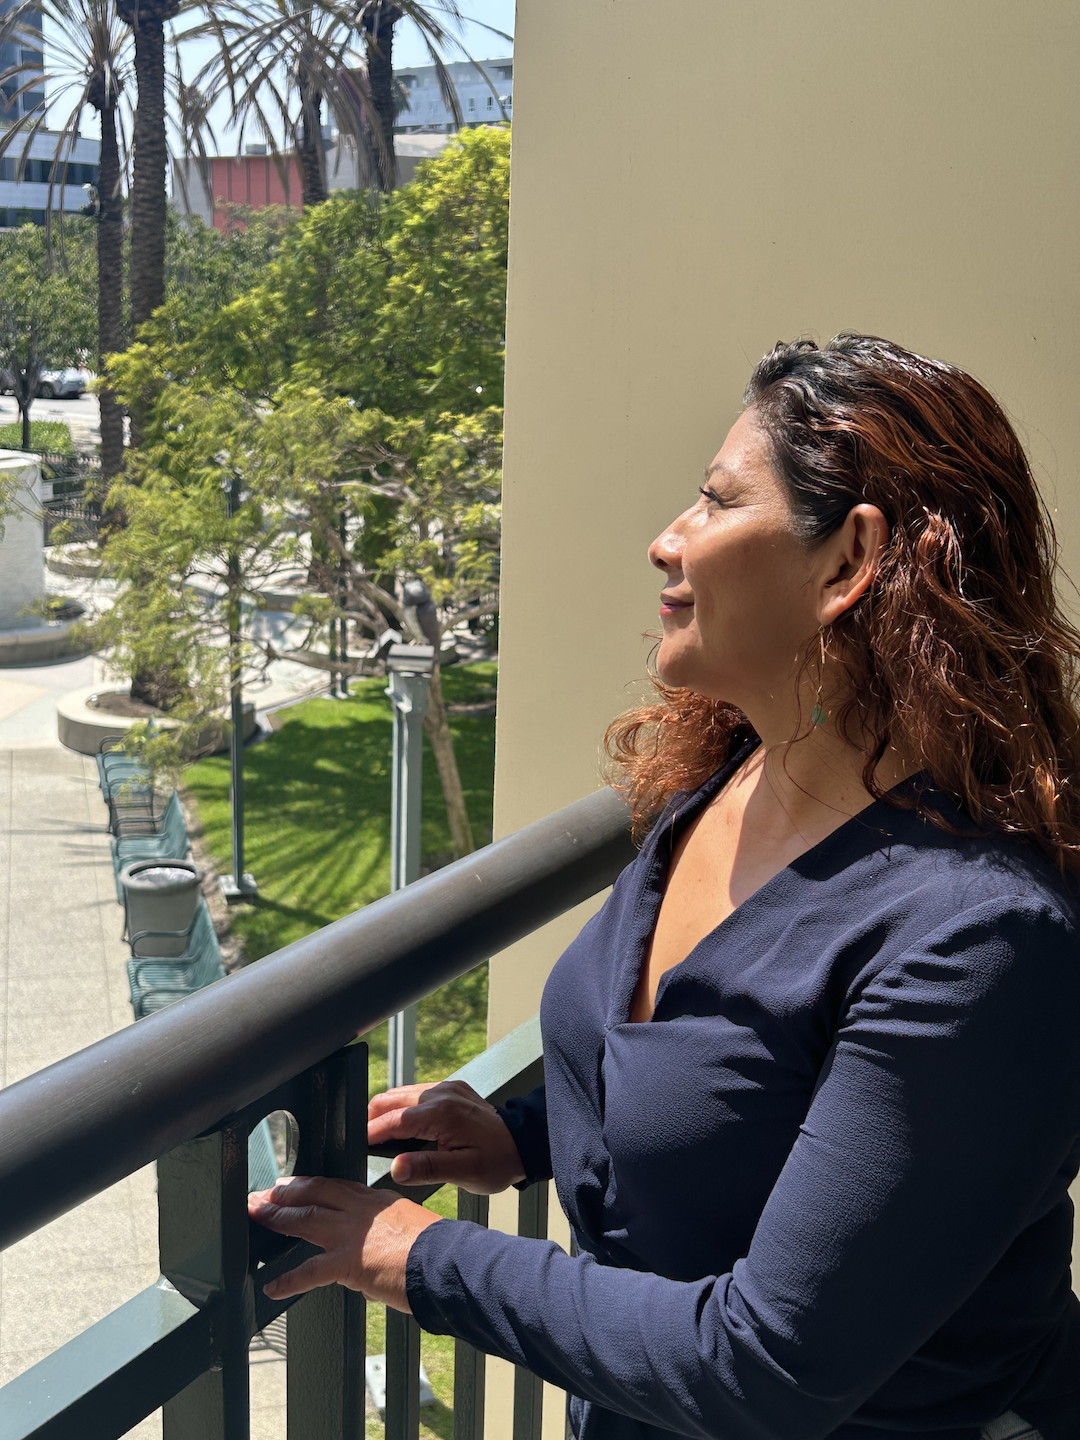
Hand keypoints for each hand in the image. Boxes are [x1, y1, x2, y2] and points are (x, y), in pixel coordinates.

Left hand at [248, 1175, 440, 1310]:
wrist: (447, 1262)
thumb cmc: (438, 1252)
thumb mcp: (411, 1235)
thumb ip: (387, 1248)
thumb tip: (371, 1279)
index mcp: (379, 1202)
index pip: (338, 1187)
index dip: (311, 1184)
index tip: (292, 1182)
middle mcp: (362, 1211)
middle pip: (315, 1194)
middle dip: (285, 1193)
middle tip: (262, 1193)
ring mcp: (353, 1234)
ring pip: (306, 1218)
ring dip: (278, 1217)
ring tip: (257, 1214)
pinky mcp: (348, 1261)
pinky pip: (310, 1271)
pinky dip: (289, 1280)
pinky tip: (272, 1287)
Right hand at [368, 1080, 525, 1192]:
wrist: (522, 1143)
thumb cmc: (496, 1162)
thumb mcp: (463, 1173)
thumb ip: (427, 1168)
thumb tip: (395, 1168)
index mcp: (441, 1113)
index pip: (394, 1120)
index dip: (371, 1132)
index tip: (353, 1144)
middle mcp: (440, 1093)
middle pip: (391, 1099)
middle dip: (372, 1119)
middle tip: (361, 1143)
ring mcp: (446, 1087)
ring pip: (401, 1093)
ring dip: (387, 1112)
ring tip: (376, 1138)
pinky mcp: (450, 1088)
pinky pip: (416, 1093)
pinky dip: (402, 1107)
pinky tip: (400, 1128)